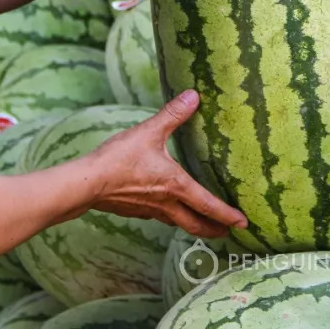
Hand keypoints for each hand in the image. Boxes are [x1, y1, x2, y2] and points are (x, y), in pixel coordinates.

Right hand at [89, 90, 247, 238]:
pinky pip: (159, 217)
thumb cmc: (118, 159)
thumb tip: (193, 96)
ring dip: (194, 226)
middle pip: (196, 224)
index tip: (244, 223)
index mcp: (175, 186)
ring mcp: (149, 210)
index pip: (208, 205)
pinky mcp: (134, 210)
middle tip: (228, 233)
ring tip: (202, 225)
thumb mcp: (149, 132)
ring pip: (177, 223)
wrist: (86, 183)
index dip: (227, 215)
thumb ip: (172, 114)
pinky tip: (166, 210)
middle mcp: (165, 203)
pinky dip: (171, 217)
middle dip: (214, 229)